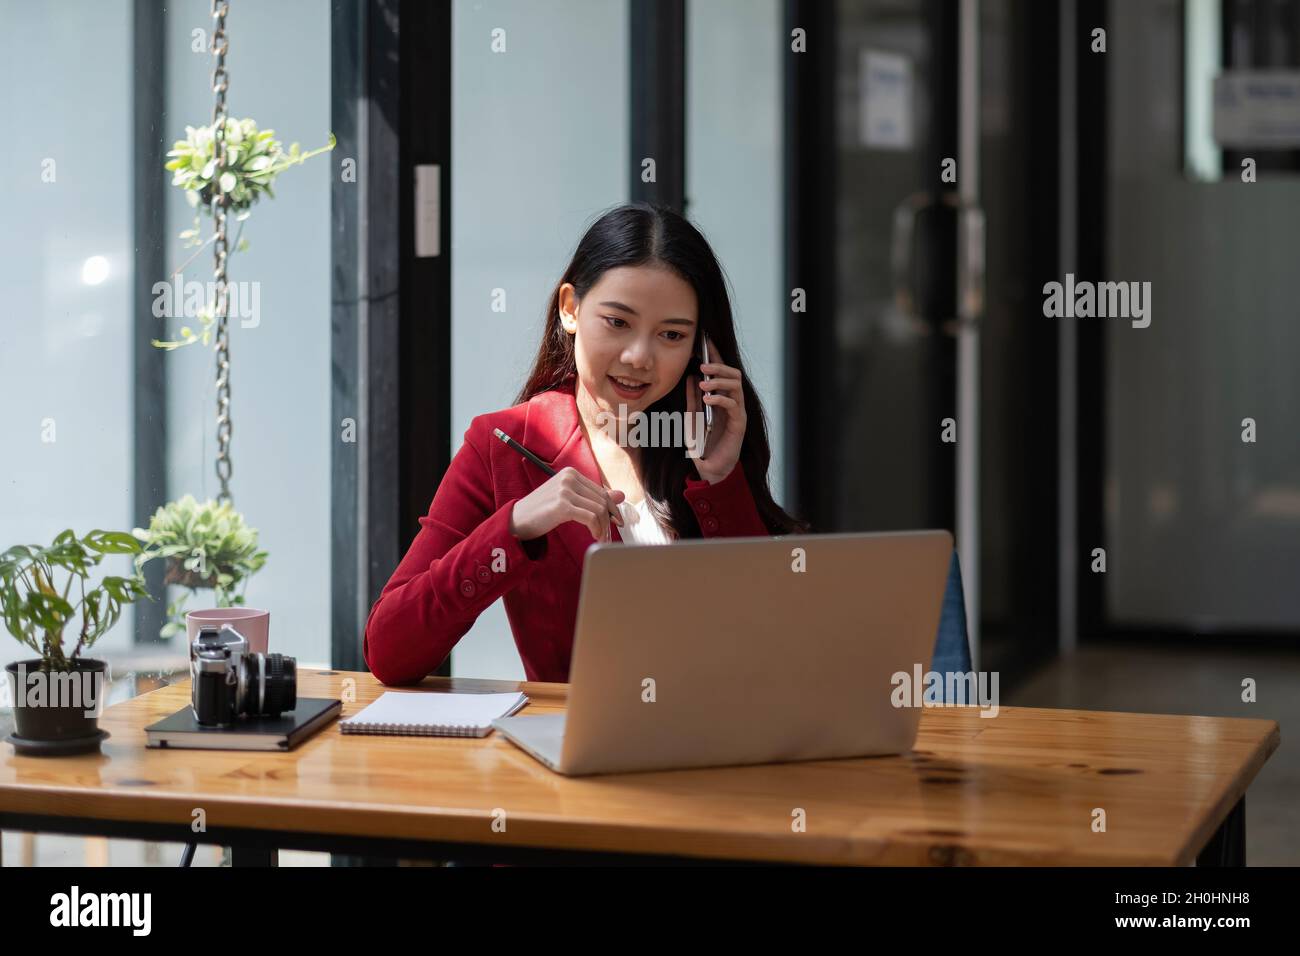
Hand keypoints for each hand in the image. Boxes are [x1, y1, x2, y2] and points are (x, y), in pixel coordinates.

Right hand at [509, 467, 624, 542]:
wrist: (517, 520)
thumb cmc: (542, 511)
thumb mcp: (568, 500)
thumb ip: (592, 496)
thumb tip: (621, 495)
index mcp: (571, 473)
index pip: (600, 491)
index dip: (612, 508)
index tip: (616, 522)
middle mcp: (569, 477)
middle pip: (602, 500)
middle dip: (609, 520)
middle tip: (609, 535)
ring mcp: (565, 490)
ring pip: (599, 509)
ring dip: (603, 527)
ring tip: (601, 538)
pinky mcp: (562, 505)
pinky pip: (590, 518)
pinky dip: (596, 529)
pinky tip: (594, 536)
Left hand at [685, 336, 746, 482]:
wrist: (708, 468)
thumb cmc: (701, 443)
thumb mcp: (691, 417)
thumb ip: (692, 398)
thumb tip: (691, 376)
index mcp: (721, 397)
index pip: (721, 371)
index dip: (715, 355)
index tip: (706, 341)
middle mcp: (732, 401)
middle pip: (733, 374)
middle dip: (719, 366)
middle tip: (704, 365)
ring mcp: (737, 412)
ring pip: (736, 385)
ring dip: (719, 381)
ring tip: (703, 382)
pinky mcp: (739, 423)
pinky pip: (734, 404)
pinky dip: (720, 398)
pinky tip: (708, 399)